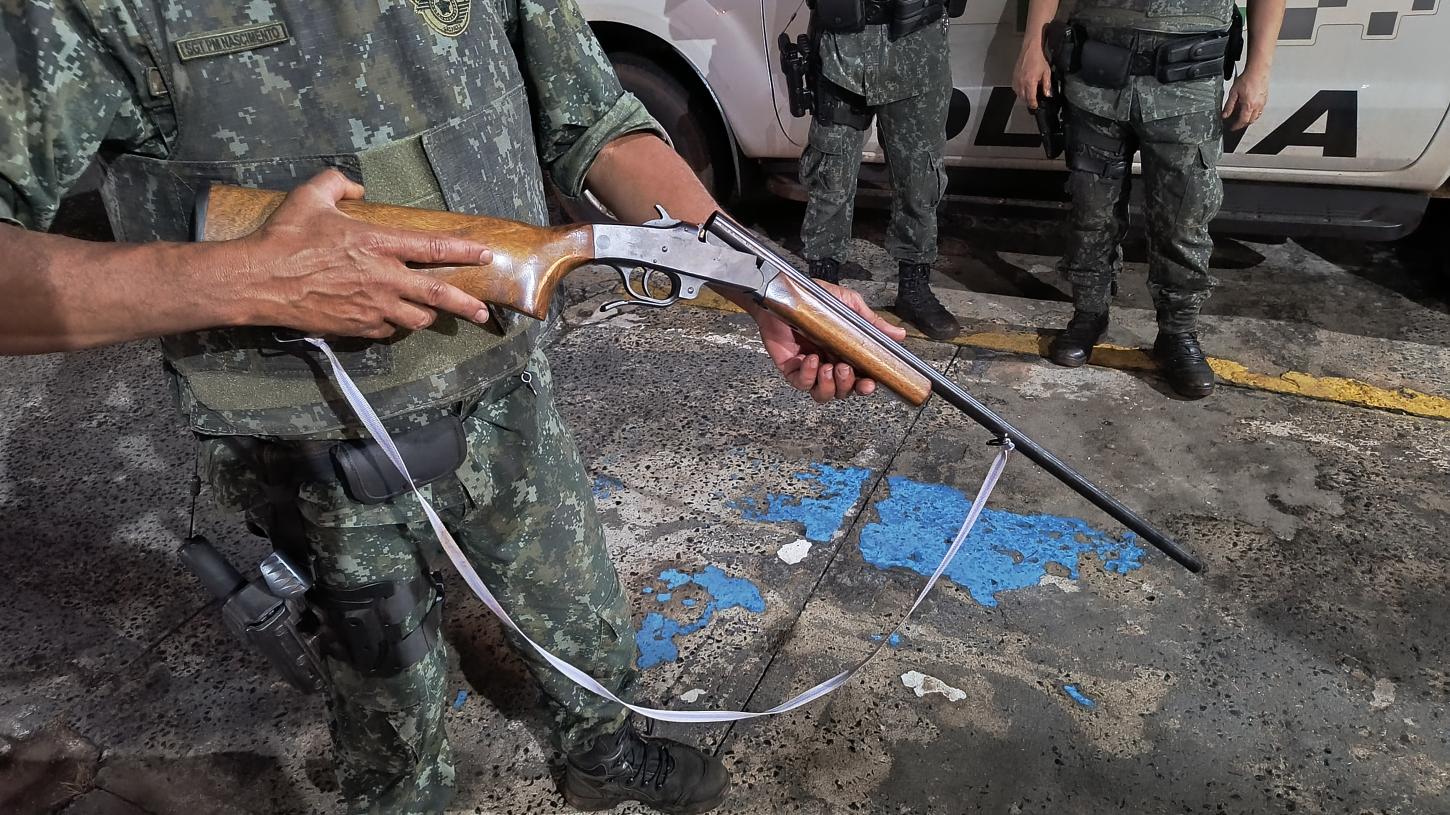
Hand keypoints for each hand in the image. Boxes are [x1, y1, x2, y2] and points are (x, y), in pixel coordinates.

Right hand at [229, 170, 494, 337]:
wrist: (259, 281)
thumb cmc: (285, 237)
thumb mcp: (310, 196)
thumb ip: (339, 182)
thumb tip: (358, 186)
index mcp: (377, 244)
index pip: (432, 248)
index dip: (463, 251)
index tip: (485, 254)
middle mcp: (383, 278)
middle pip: (438, 295)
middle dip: (467, 304)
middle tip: (485, 312)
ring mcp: (372, 306)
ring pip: (417, 318)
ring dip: (426, 315)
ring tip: (430, 311)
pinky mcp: (358, 327)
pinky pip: (388, 330)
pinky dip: (394, 324)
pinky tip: (389, 317)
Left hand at [752, 280, 908, 402]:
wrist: (783, 293)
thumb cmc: (814, 299)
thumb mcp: (849, 306)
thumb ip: (872, 322)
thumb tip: (899, 334)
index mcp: (845, 353)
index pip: (859, 379)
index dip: (866, 386)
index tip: (870, 383)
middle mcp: (829, 364)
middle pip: (843, 391)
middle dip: (848, 386)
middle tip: (846, 369)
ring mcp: (809, 368)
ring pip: (823, 394)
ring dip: (830, 385)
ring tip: (828, 367)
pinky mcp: (791, 368)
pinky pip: (801, 384)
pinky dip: (808, 376)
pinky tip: (810, 359)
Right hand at [1013, 47, 1052, 110]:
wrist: (1030, 50)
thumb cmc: (1038, 59)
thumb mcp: (1046, 72)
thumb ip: (1046, 85)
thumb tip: (1047, 94)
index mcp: (1030, 82)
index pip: (1030, 98)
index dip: (1033, 104)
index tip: (1035, 106)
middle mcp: (1022, 82)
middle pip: (1023, 98)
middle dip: (1028, 101)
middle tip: (1033, 102)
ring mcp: (1016, 80)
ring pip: (1018, 94)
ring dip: (1023, 97)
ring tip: (1029, 97)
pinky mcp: (1014, 77)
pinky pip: (1015, 88)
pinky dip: (1019, 91)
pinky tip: (1023, 90)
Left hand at [1222, 67, 1269, 130]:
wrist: (1258, 70)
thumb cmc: (1247, 79)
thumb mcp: (1233, 93)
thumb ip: (1229, 106)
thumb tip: (1225, 115)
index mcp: (1249, 105)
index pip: (1242, 121)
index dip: (1236, 126)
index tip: (1232, 128)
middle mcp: (1257, 106)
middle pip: (1250, 121)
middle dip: (1242, 124)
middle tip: (1236, 124)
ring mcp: (1262, 103)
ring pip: (1256, 116)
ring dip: (1249, 119)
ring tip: (1242, 117)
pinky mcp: (1265, 99)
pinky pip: (1260, 110)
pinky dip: (1254, 113)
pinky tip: (1249, 110)